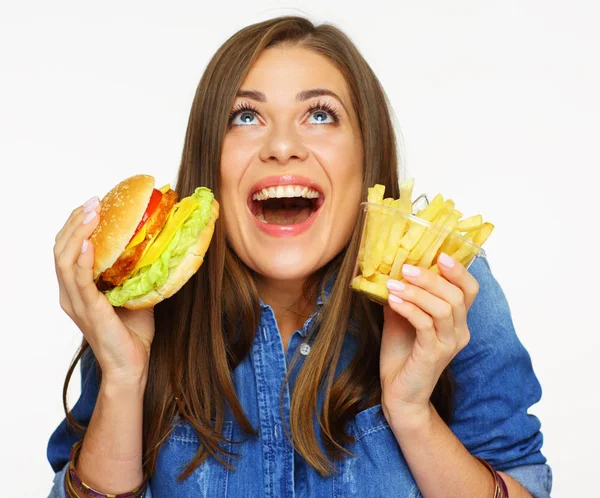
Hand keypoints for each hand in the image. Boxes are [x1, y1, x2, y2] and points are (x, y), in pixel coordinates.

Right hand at [53, 197, 155, 384]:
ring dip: (77, 233)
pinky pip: (79, 281)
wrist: (132, 365)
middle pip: (61, 249)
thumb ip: (133, 273)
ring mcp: (76, 302)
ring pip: (64, 260)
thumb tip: (153, 246)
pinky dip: (81, 259)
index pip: (68, 250)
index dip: (76, 225)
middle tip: (93, 201)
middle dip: (75, 222)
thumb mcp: (133, 293)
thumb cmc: (132, 332)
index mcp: (78, 289)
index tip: (93, 205)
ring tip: (90, 213)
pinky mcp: (88, 311)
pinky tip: (88, 243)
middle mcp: (71, 294)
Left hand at [379, 253, 479, 427]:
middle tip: (406, 267)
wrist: (398, 393)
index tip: (440, 253)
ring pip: (443, 308)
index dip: (459, 270)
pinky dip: (409, 308)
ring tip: (392, 284)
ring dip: (416, 291)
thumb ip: (403, 296)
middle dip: (431, 277)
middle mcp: (459, 331)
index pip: (469, 290)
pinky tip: (393, 301)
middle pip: (456, 295)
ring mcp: (449, 344)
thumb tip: (391, 269)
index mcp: (457, 321)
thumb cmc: (401, 355)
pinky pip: (426, 324)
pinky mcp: (434, 354)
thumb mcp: (400, 318)